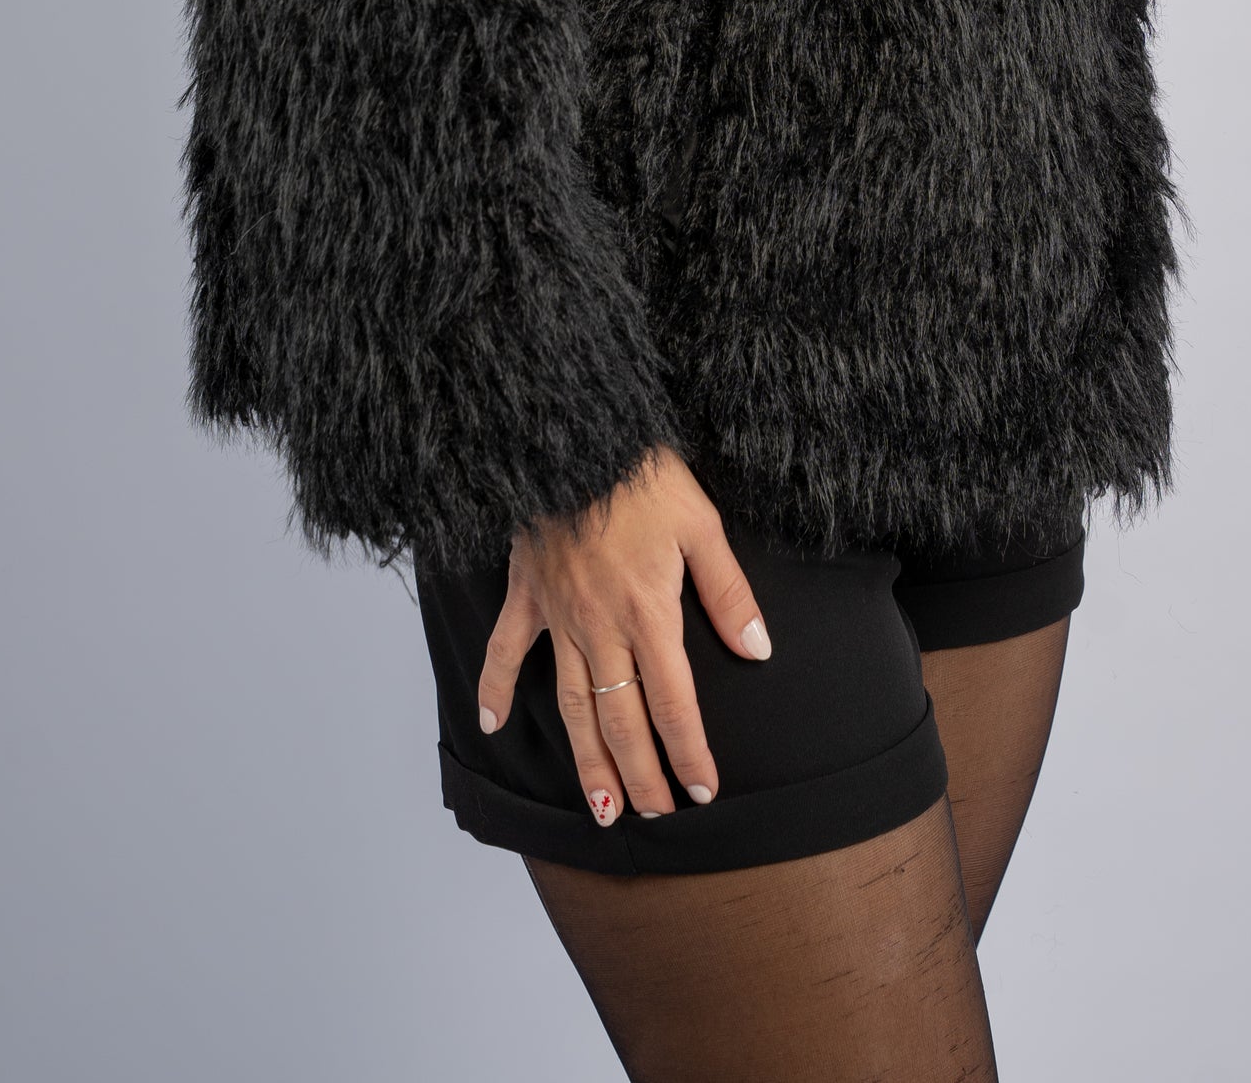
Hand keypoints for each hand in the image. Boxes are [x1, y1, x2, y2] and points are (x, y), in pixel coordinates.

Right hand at [475, 445, 771, 827]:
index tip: (703, 791)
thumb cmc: (643, 473)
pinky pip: (505, 650)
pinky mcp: (526, 594)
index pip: (674, 703)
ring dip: (586, 761)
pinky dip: (495, 688)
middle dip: (641, 776)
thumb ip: (727, 593)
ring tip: (600, 808)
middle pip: (622, 720)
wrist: (575, 431)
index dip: (689, 753)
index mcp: (648, 612)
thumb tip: (757, 651)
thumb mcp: (701, 524)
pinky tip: (493, 726)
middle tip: (654, 819)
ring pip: (573, 705)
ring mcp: (558, 615)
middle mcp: (600, 627)